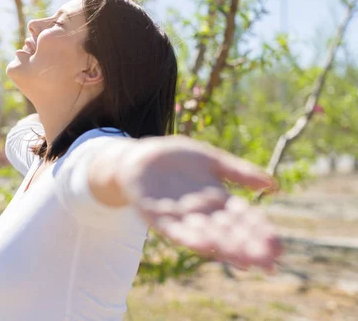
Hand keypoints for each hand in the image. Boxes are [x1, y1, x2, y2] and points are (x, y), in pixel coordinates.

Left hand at [115, 136, 281, 270]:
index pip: (243, 218)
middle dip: (248, 246)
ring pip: (206, 235)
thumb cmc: (176, 158)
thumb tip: (274, 186)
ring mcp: (181, 217)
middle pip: (229, 231)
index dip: (260, 232)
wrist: (138, 157)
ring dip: (225, 248)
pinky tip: (205, 246)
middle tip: (269, 261)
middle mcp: (202, 212)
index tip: (278, 246)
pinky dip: (191, 239)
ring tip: (244, 260)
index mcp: (217, 199)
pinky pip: (176, 231)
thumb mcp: (211, 161)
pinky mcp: (158, 217)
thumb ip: (239, 172)